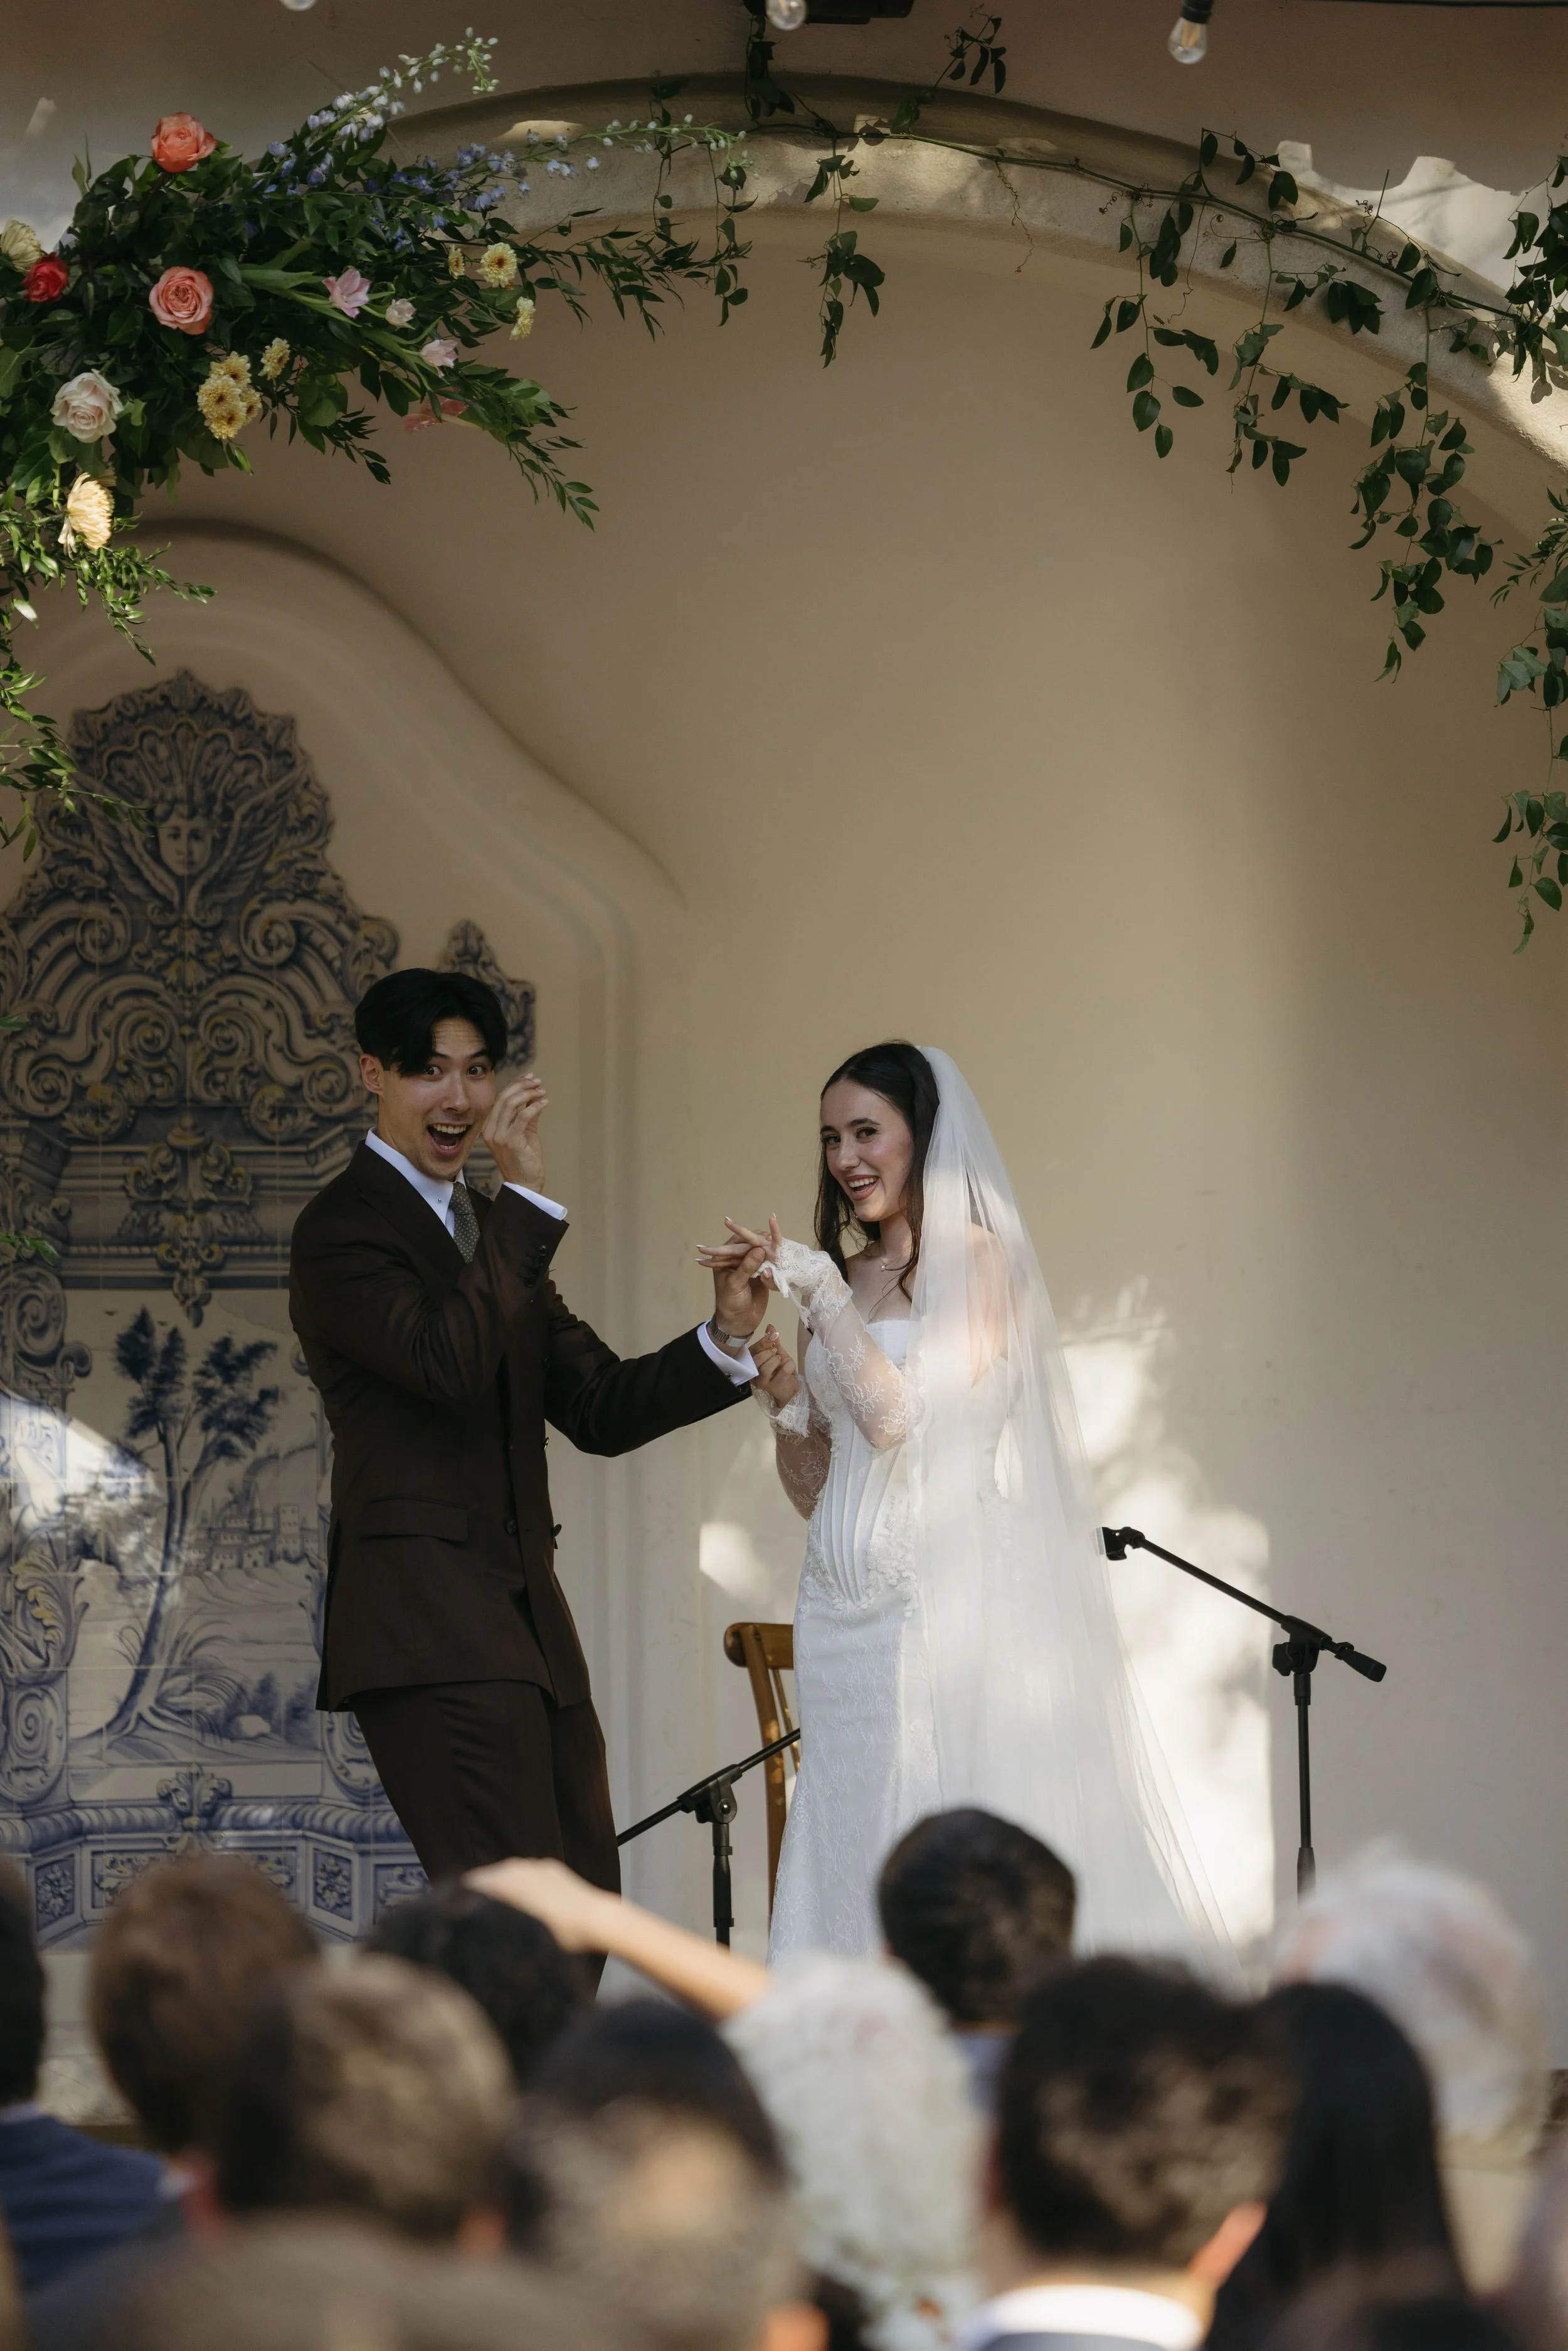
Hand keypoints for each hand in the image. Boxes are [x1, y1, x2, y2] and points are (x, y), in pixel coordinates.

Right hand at [464, 1856, 615, 1952]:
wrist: (595, 1918)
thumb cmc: (557, 1933)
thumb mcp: (520, 1932)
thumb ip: (495, 1921)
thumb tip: (474, 1919)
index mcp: (505, 1881)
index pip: (472, 1886)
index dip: (463, 1899)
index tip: (456, 1912)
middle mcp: (516, 1868)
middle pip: (489, 1878)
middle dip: (481, 1894)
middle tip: (473, 1914)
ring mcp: (534, 1865)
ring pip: (508, 1875)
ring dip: (501, 1889)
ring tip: (498, 1910)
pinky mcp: (550, 1867)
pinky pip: (527, 1874)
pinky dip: (520, 1885)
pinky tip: (524, 1903)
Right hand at [482, 1073, 546, 1190]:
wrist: (525, 1184)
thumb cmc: (524, 1159)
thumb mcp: (525, 1132)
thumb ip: (527, 1114)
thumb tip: (535, 1095)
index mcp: (490, 1126)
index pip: (500, 1099)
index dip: (515, 1085)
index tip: (530, 1078)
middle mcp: (490, 1130)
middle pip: (504, 1098)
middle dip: (522, 1086)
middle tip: (538, 1082)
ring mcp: (498, 1136)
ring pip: (511, 1104)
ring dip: (529, 1094)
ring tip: (542, 1091)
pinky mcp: (511, 1141)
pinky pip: (523, 1116)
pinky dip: (535, 1106)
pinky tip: (544, 1103)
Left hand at [695, 1214, 775, 1341]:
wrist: (739, 1323)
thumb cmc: (730, 1304)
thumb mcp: (735, 1284)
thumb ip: (747, 1267)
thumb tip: (759, 1250)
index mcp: (726, 1259)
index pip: (738, 1242)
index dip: (750, 1237)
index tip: (764, 1236)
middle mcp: (738, 1260)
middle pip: (752, 1246)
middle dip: (764, 1245)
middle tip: (775, 1244)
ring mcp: (750, 1266)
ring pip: (762, 1254)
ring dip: (771, 1254)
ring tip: (780, 1252)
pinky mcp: (761, 1274)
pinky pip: (769, 1264)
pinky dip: (774, 1264)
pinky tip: (779, 1263)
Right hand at [751, 1324, 799, 1407]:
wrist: (789, 1389)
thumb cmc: (780, 1371)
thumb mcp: (777, 1353)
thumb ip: (772, 1341)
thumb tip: (770, 1326)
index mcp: (751, 1362)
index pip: (753, 1349)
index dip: (763, 1341)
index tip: (772, 1335)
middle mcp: (753, 1373)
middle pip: (757, 1358)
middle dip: (769, 1352)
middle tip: (776, 1355)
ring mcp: (761, 1381)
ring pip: (767, 1366)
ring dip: (777, 1360)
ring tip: (780, 1362)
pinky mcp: (772, 1387)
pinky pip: (783, 1370)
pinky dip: (789, 1365)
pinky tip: (788, 1368)